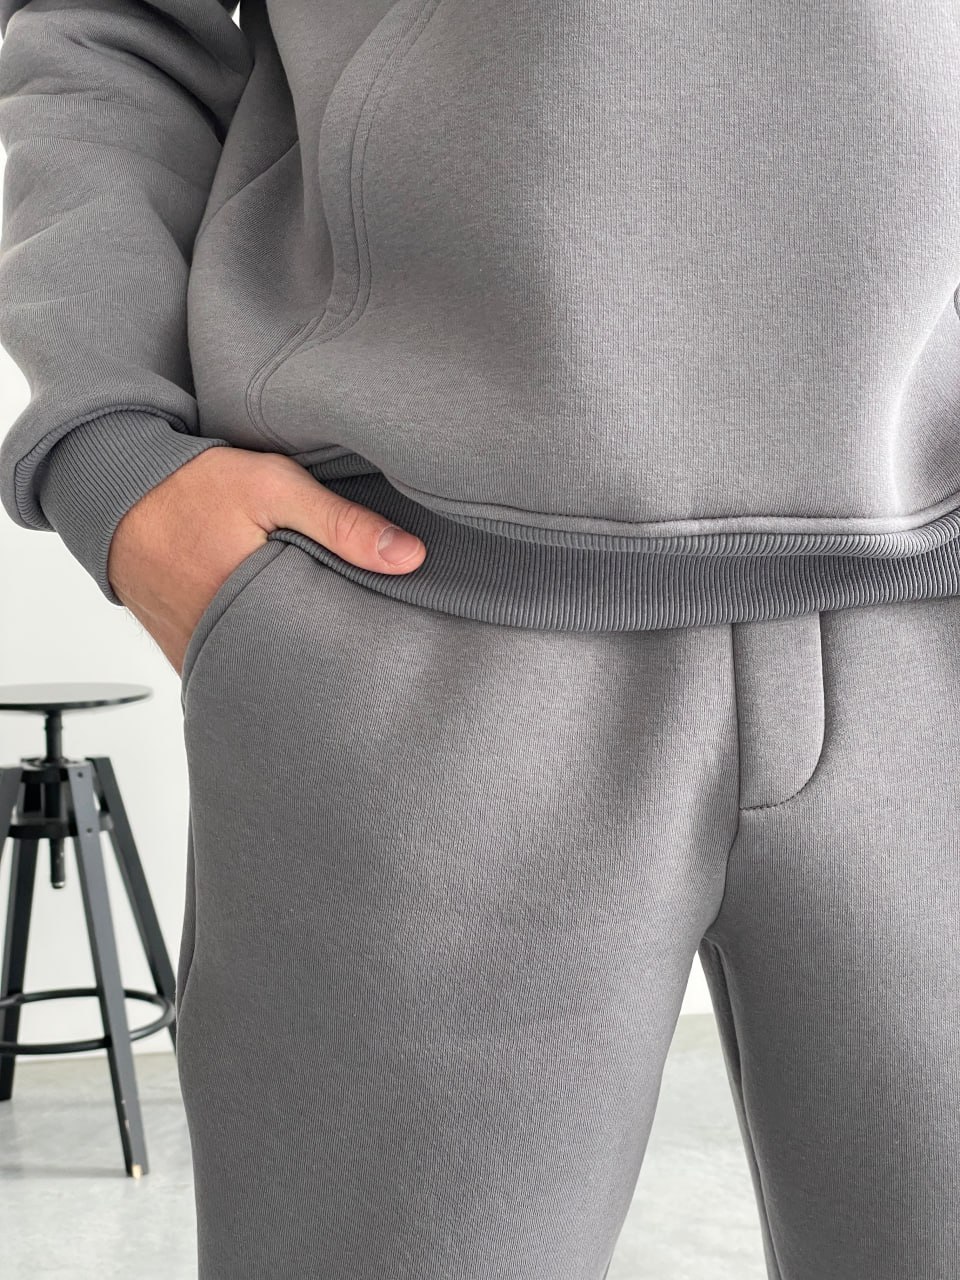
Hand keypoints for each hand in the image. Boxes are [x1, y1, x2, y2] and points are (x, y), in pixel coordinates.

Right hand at [106, 446, 426, 676]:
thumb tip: (410, 557)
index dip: (360, 644)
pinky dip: (261, 656)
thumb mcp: (273, 486)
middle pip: (299, 669)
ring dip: (295, 658)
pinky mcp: (188, 658)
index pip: (325, 649)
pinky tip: (282, 636)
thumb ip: (341, 522)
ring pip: (267, 674)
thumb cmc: (190, 487)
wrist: (116, 494)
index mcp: (250, 605)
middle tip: (364, 645)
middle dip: (332, 657)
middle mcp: (221, 642)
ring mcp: (201, 655)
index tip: (387, 633)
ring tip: (321, 638)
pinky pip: (235, 669)